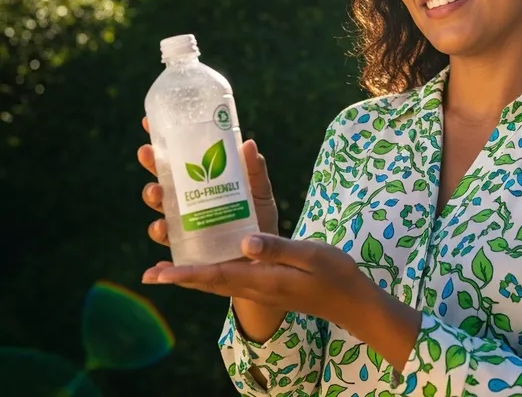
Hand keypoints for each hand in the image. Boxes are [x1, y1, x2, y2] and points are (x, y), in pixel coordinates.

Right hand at [137, 117, 279, 245]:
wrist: (265, 257)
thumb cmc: (260, 218)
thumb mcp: (260, 192)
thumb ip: (255, 171)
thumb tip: (248, 142)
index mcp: (202, 182)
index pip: (178, 159)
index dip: (162, 143)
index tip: (148, 123)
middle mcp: (189, 202)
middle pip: (163, 181)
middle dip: (152, 167)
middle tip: (147, 153)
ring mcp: (186, 226)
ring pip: (161, 211)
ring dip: (153, 199)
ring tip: (157, 192)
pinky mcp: (189, 252)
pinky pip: (170, 252)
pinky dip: (160, 259)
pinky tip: (160, 243)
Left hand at [141, 234, 373, 335]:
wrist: (351, 302)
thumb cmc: (335, 274)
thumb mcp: (311, 254)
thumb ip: (278, 248)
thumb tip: (245, 242)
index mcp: (264, 280)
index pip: (218, 276)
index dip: (186, 274)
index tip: (158, 274)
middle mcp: (256, 288)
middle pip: (209, 283)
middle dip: (178, 278)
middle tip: (149, 275)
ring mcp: (260, 290)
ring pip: (217, 283)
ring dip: (190, 277)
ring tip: (166, 270)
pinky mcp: (265, 286)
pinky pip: (230, 281)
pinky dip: (209, 274)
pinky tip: (206, 263)